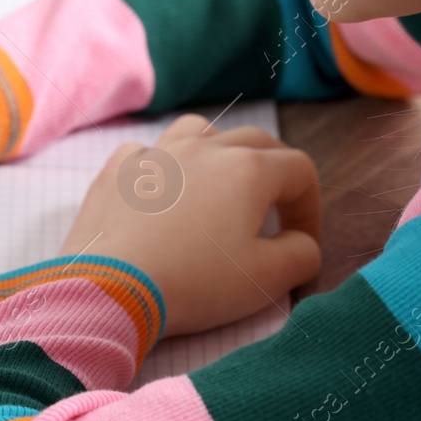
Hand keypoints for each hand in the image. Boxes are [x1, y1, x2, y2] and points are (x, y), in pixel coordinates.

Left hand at [59, 115, 321, 336]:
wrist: (111, 288)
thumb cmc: (194, 283)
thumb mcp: (266, 280)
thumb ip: (301, 254)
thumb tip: (302, 242)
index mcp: (247, 170)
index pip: (299, 170)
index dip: (310, 205)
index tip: (302, 240)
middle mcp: (203, 148)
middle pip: (256, 142)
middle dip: (275, 174)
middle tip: (275, 212)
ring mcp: (156, 153)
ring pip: (201, 131)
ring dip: (221, 152)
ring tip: (221, 187)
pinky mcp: (118, 169)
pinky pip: (149, 153)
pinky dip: (165, 168)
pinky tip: (162, 196)